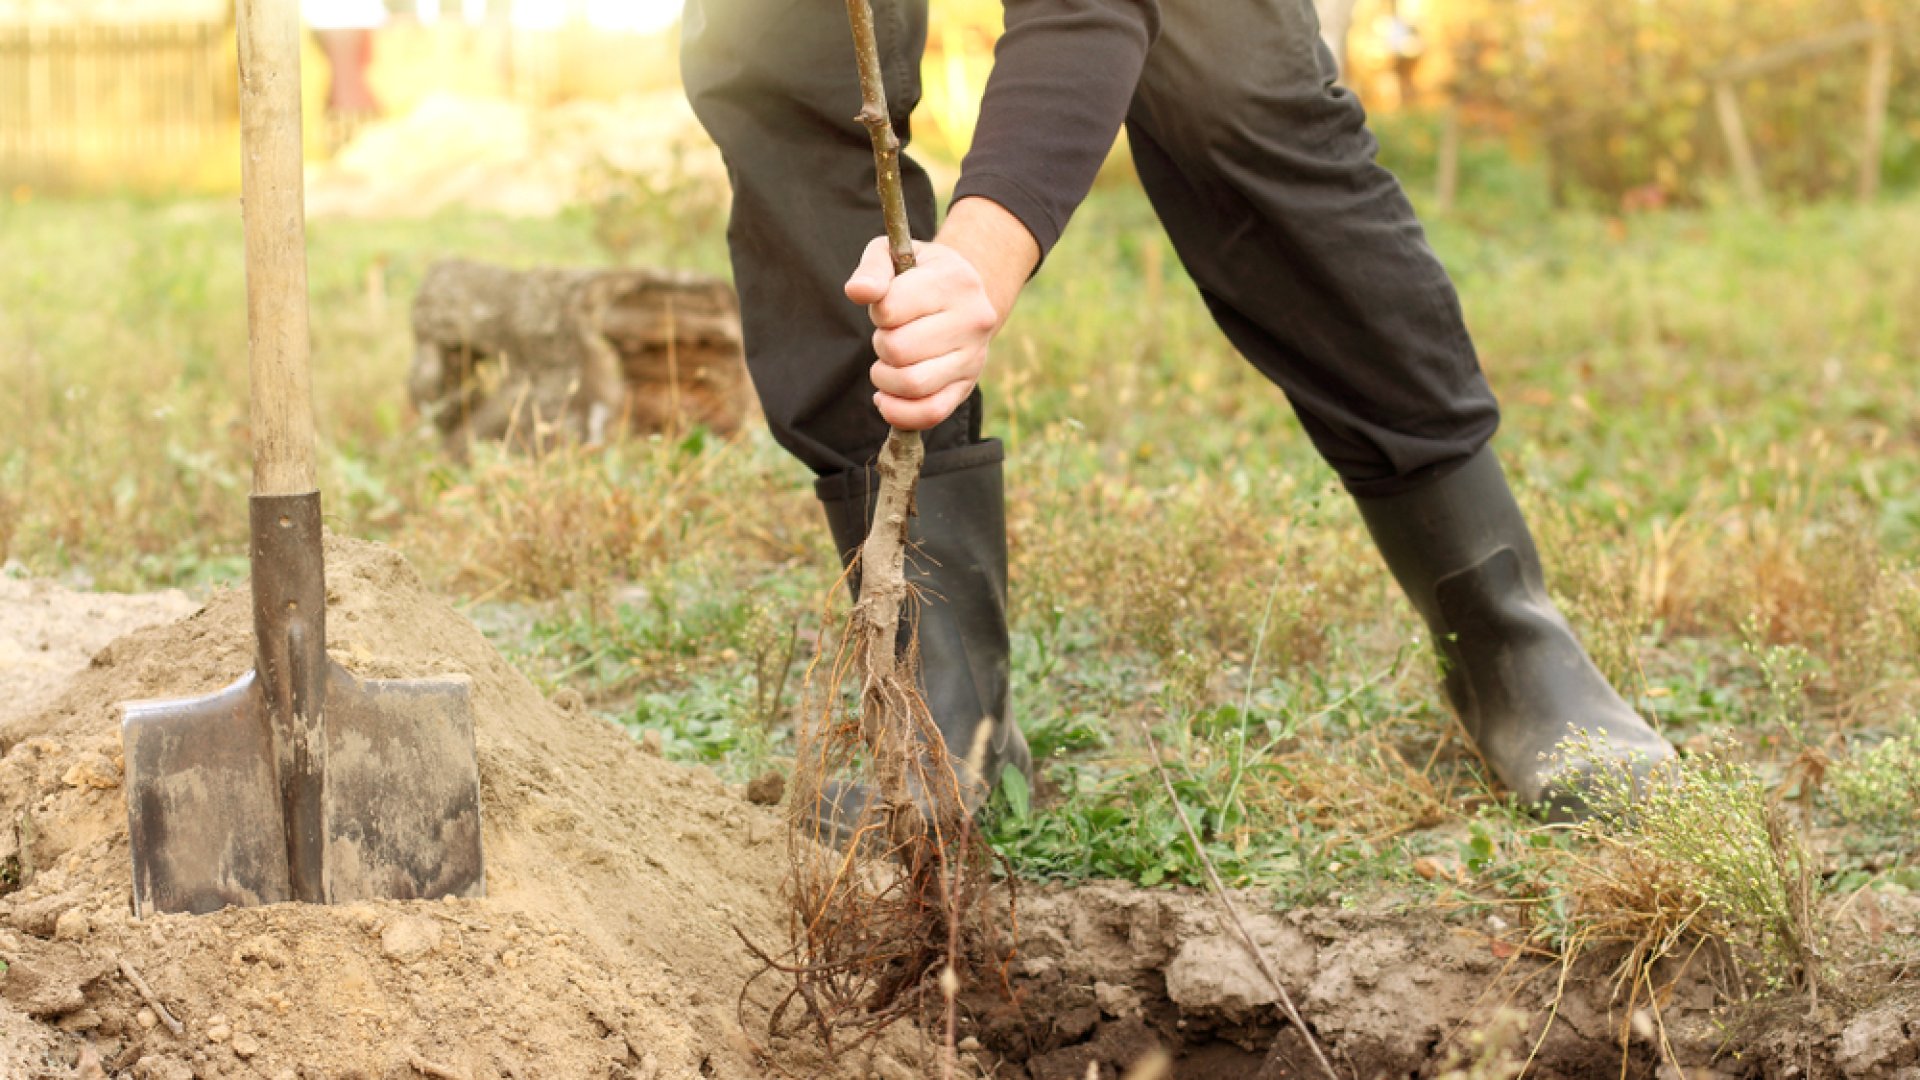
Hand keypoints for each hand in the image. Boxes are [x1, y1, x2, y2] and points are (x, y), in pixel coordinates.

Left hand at [844, 237, 998, 430]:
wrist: (965, 296)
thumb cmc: (920, 274)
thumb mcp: (895, 255)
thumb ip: (872, 269)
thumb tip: (858, 292)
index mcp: (955, 280)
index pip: (891, 308)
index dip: (877, 311)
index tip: (887, 306)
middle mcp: (973, 320)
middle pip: (898, 349)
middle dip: (881, 344)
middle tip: (888, 335)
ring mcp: (974, 357)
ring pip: (912, 384)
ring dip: (885, 378)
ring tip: (887, 364)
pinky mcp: (967, 387)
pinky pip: (931, 413)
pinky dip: (899, 413)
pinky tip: (886, 398)